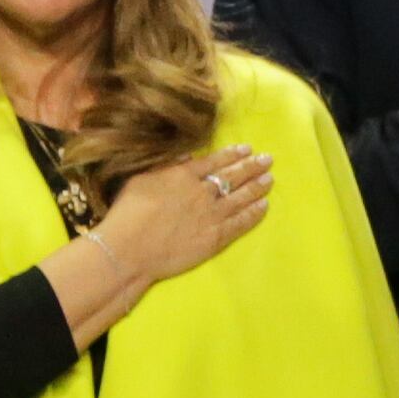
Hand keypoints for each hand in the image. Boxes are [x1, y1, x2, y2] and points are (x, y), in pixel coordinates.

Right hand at [95, 147, 272, 286]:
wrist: (130, 249)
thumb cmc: (127, 213)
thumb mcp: (141, 179)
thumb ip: (166, 166)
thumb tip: (187, 155)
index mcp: (183, 175)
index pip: (215, 161)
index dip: (233, 154)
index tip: (247, 149)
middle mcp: (202, 192)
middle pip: (233, 176)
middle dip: (252, 166)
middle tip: (268, 159)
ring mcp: (212, 215)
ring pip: (241, 197)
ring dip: (258, 187)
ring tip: (270, 179)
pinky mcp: (216, 238)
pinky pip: (241, 223)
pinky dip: (254, 213)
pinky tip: (265, 206)